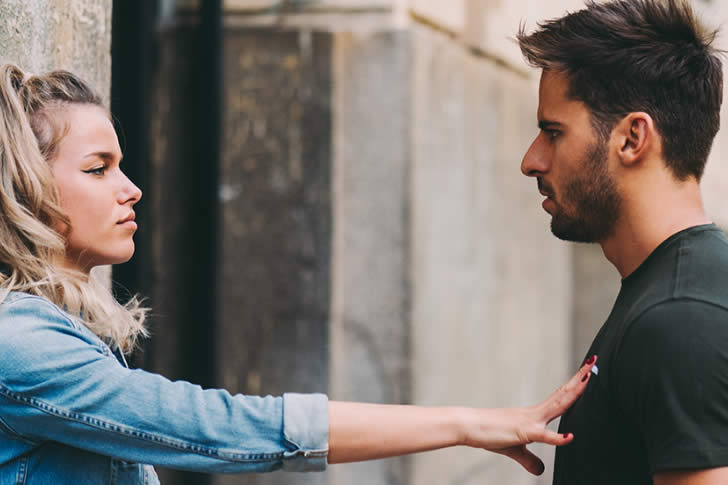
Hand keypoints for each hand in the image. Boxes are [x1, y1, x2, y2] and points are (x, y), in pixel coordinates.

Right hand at [458, 356, 596, 474]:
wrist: (468, 426)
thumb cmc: (488, 434)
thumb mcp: (514, 449)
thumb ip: (529, 459)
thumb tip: (540, 470)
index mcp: (535, 414)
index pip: (560, 397)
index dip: (574, 385)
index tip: (586, 371)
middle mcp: (535, 413)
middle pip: (563, 394)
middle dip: (579, 379)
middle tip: (593, 362)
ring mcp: (530, 421)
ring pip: (558, 405)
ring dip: (574, 391)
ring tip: (588, 377)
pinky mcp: (524, 433)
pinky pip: (543, 436)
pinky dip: (558, 437)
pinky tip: (570, 437)